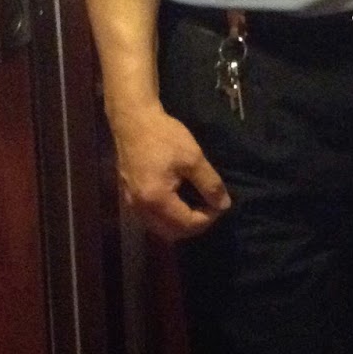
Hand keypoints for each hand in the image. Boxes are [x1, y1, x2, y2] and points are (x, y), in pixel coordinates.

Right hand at [111, 102, 230, 242]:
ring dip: (179, 224)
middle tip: (209, 208)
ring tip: (196, 206)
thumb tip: (223, 205)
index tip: (219, 203)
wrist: (133, 120)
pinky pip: (150, 218)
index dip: (208, 218)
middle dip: (194, 225)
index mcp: (156, 200)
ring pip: (158, 228)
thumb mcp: (193, 158)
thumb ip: (210, 184)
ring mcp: (131, 203)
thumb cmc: (164, 136)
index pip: (187, 224)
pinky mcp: (128, 196)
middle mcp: (140, 208)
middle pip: (171, 233)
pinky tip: (178, 201)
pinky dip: (166, 216)